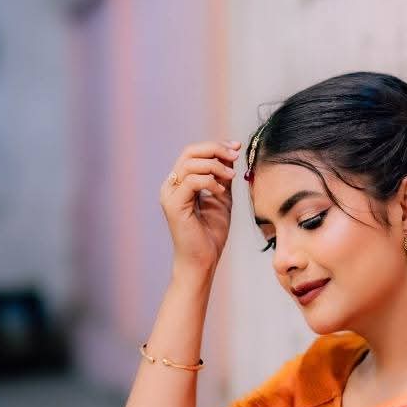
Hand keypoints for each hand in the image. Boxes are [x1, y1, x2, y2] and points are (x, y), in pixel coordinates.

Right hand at [160, 139, 241, 273]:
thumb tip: (231, 154)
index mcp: (181, 182)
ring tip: (231, 178)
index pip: (194, 153)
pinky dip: (210, 181)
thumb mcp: (222, 197)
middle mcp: (171, 185)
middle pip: (190, 152)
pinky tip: (221, 191)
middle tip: (235, 156)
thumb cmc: (211, 233)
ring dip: (215, 166)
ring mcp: (170, 194)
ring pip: (190, 164)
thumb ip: (223, 177)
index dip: (216, 146)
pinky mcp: (174, 205)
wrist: (204, 259)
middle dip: (215, 150)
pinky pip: (191, 181)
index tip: (237, 148)